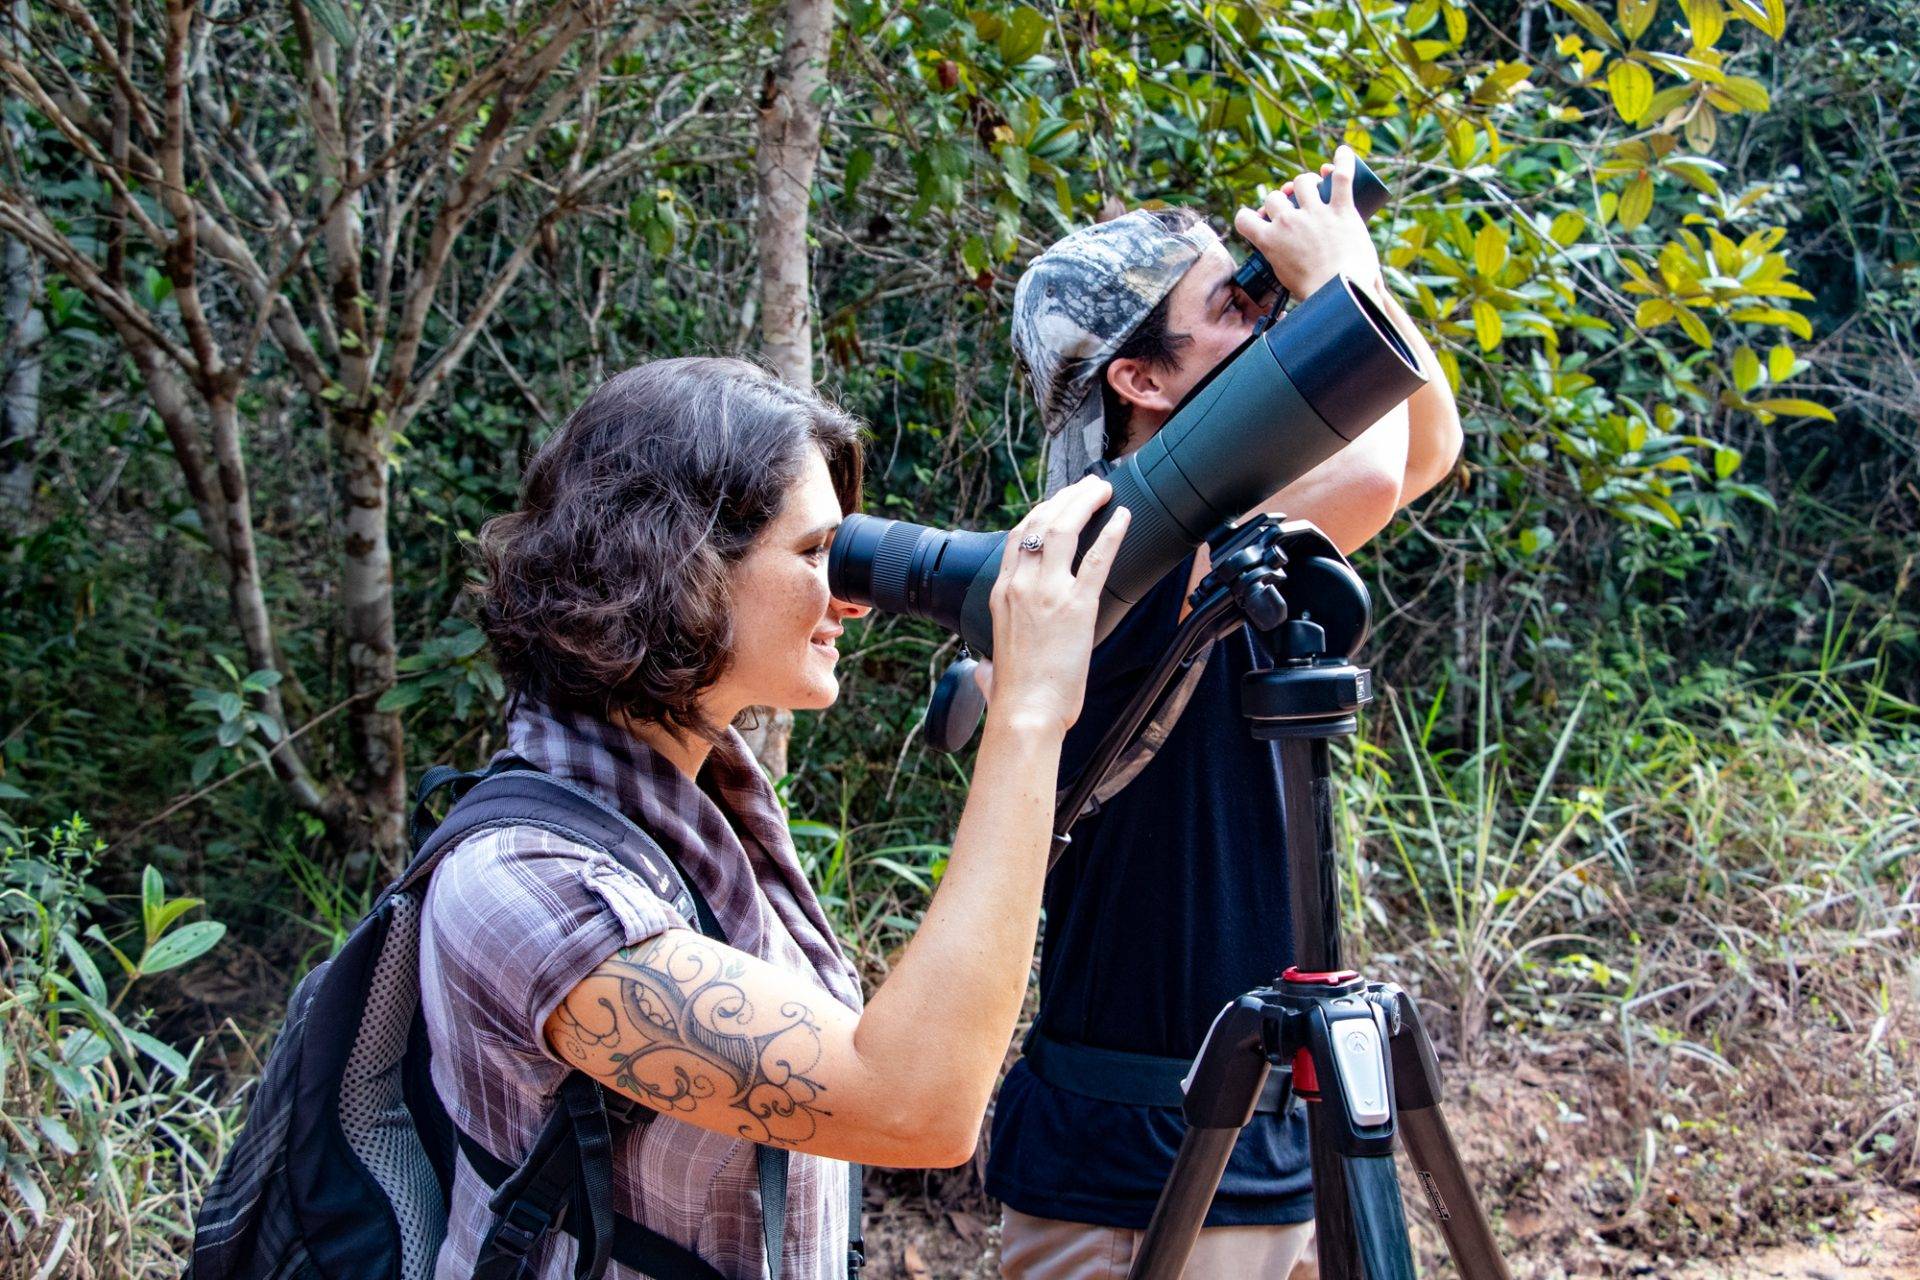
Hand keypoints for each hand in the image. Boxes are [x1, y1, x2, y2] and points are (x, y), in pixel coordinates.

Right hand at [982, 477, 1130, 737]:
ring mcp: (1048, 592)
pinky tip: (1124, 516)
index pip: (1018, 536)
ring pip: (1066, 528)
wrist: (1025, 711)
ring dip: (1087, 501)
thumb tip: (984, 673)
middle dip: (1068, 496)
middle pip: (1042, 521)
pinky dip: (1113, 533)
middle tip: (1089, 485)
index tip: (1060, 502)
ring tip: (1104, 489)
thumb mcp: (990, 669)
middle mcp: (1021, 585)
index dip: (1042, 511)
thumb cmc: (1012, 697)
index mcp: (1001, 594)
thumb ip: (987, 664)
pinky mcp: (1077, 606)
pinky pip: (1097, 558)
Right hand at [1232, 144, 1381, 300]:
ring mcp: (1316, 213)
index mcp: (1269, 241)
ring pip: (1302, 182)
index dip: (1250, 216)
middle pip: (1275, 196)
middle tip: (1293, 208)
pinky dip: (1344, 161)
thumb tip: (1285, 260)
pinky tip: (1343, 152)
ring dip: (1305, 183)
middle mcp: (1288, 222)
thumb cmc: (1315, 295)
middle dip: (1282, 201)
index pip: (1244, 217)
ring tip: (1314, 189)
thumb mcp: (1285, 279)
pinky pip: (1342, 177)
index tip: (1260, 220)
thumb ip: (1280, 261)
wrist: (1341, 296)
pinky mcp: (1342, 210)